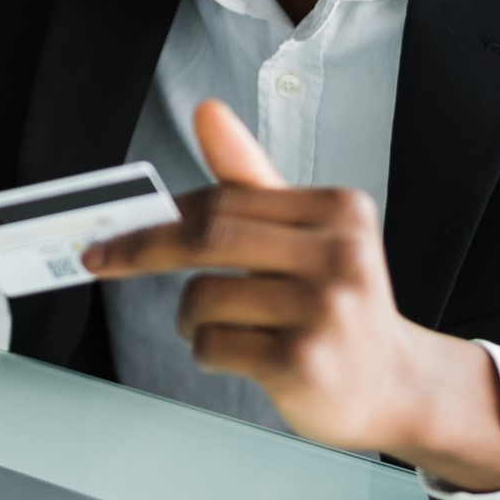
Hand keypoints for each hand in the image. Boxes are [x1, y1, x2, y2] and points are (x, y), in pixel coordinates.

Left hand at [82, 100, 499, 490]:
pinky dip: (205, 349)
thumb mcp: (305, 234)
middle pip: (209, 237)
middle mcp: (339, 255)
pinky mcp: (302, 362)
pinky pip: (213, 343)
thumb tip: (208, 112)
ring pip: (203, 296)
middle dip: (143, 248)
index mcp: (340, 211)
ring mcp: (323, 310)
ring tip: (218, 326)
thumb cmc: (338, 305)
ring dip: (189, 317)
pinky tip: (241, 354)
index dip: (162, 213)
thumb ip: (252, 178)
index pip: (226, 198)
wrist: (395, 387)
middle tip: (105, 259)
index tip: (116, 227)